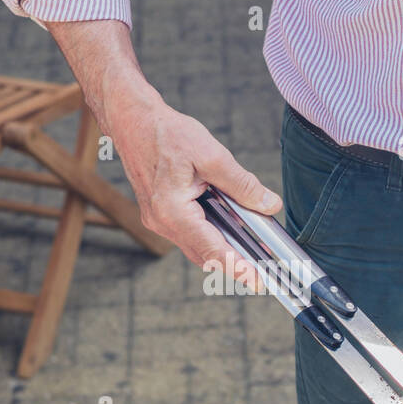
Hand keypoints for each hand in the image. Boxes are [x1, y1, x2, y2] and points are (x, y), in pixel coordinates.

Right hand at [107, 89, 281, 289]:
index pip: (211, 249)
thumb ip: (243, 185)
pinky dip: (210, 237)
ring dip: (222, 252)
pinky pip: (188, 235)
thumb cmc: (167, 134)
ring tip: (251, 257)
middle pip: (204, 255)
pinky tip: (229, 233)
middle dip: (233, 265)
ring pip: (196, 247)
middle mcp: (162, 223)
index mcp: (173, 211)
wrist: (133, 121)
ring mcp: (157, 221)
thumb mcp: (213, 156)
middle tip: (262, 274)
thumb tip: (269, 205)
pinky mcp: (159, 215)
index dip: (237, 268)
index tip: (257, 282)